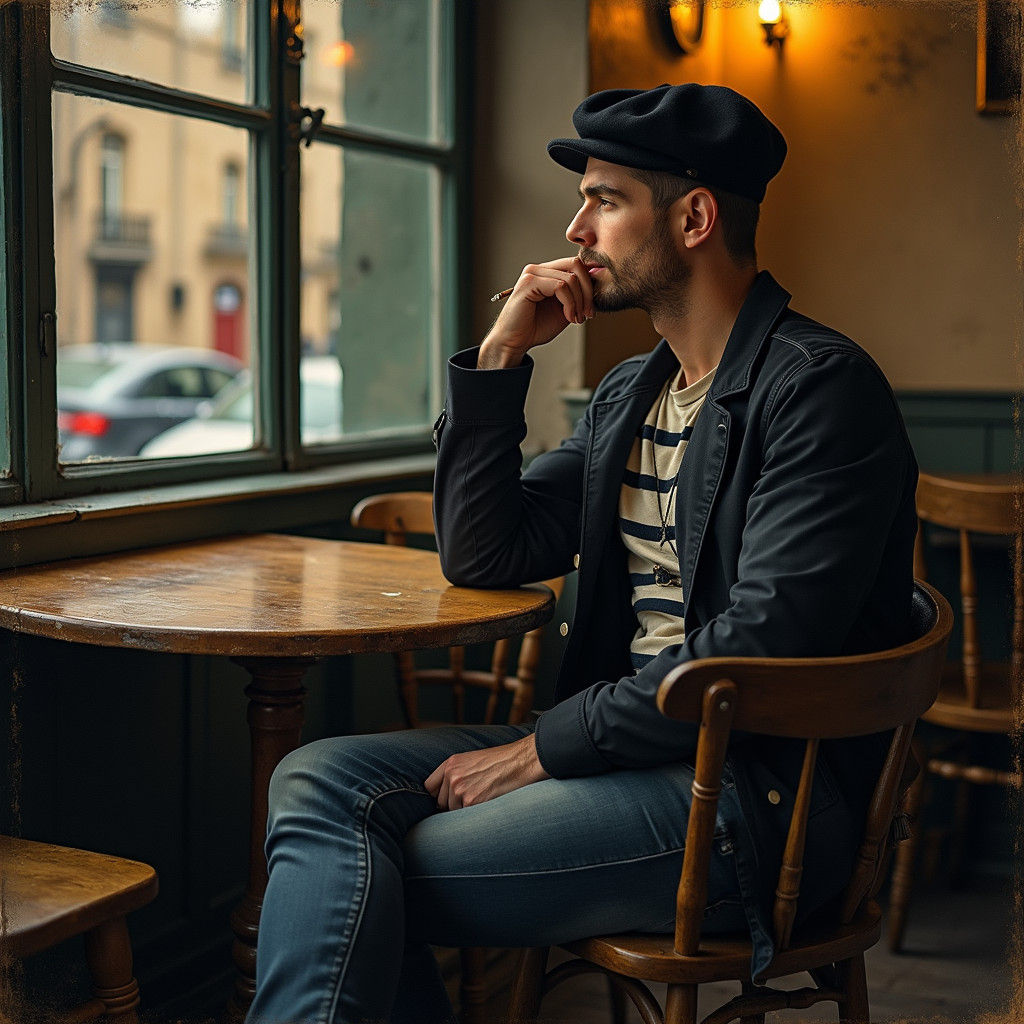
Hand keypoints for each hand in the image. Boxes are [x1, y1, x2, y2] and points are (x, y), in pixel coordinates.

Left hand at [424, 733, 549, 809]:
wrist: (521, 761)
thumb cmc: (500, 762)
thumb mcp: (471, 761)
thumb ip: (455, 774)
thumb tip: (445, 795)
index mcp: (450, 763)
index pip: (429, 787)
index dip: (438, 795)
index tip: (447, 799)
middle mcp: (452, 776)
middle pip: (440, 803)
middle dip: (453, 805)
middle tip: (473, 798)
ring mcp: (460, 789)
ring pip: (453, 812)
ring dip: (465, 811)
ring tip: (484, 798)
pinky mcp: (472, 802)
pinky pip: (465, 817)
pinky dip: (475, 815)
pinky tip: (488, 803)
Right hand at [478, 256, 593, 368]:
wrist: (515, 342)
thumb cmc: (536, 328)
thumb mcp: (566, 309)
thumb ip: (578, 295)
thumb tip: (600, 282)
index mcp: (547, 272)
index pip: (577, 265)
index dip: (589, 285)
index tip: (590, 310)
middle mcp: (539, 269)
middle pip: (576, 265)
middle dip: (588, 291)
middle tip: (588, 314)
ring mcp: (532, 273)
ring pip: (571, 278)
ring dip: (579, 302)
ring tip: (576, 319)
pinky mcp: (528, 282)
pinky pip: (560, 286)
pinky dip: (570, 304)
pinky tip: (568, 317)